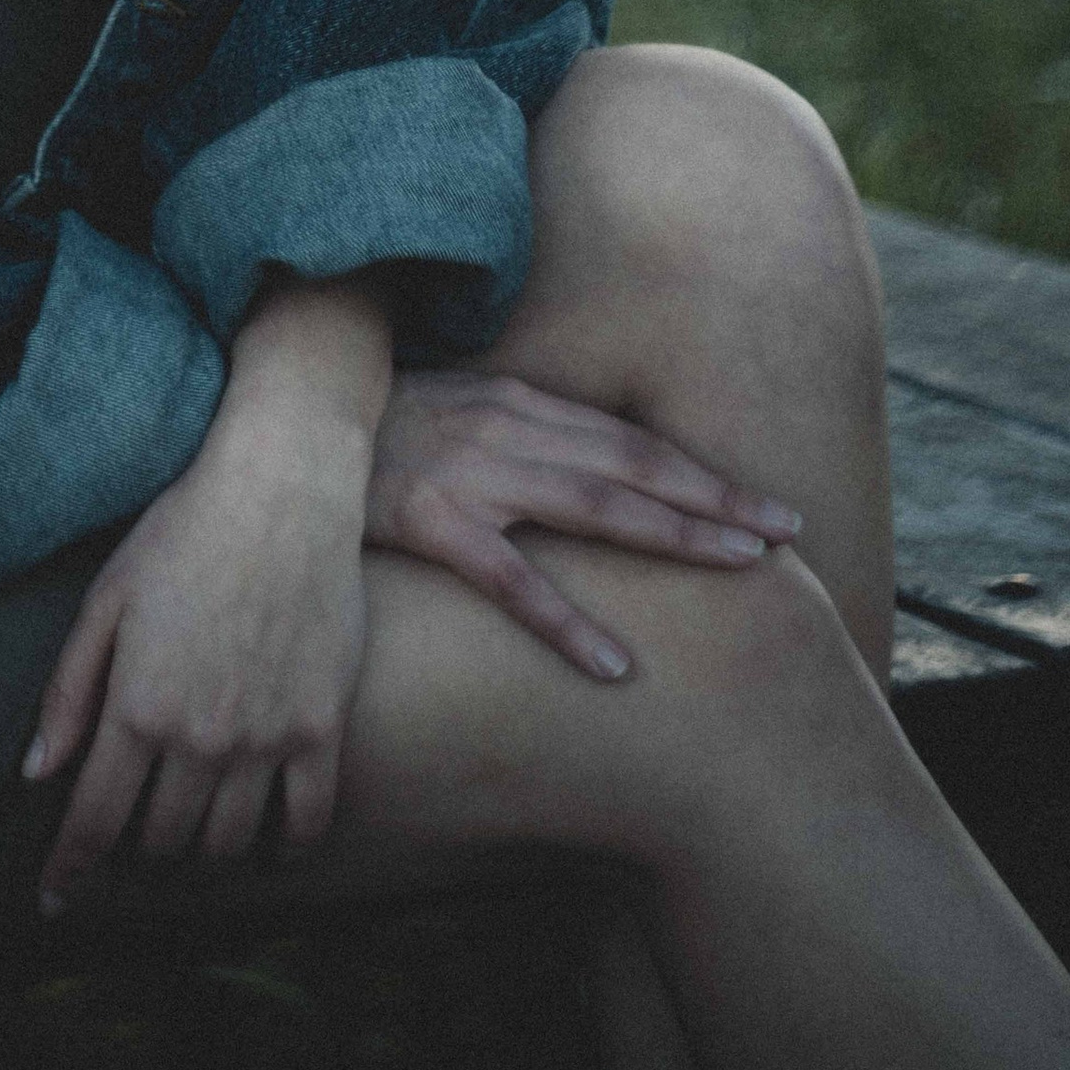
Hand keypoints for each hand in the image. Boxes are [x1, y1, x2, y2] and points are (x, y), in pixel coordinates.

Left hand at [22, 378, 370, 914]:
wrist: (282, 488)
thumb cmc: (184, 531)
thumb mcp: (107, 599)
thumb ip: (70, 691)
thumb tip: (38, 773)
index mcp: (137, 707)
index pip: (94, 819)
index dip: (70, 868)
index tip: (54, 897)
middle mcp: (200, 738)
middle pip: (160, 839)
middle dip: (135, 848)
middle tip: (131, 831)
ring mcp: (265, 740)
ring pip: (227, 843)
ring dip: (201, 850)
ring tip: (190, 830)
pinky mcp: (321, 729)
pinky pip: (306, 823)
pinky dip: (283, 847)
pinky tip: (268, 843)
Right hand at [364, 367, 802, 680]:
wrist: (283, 422)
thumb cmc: (371, 431)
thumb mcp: (454, 416)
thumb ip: (516, 438)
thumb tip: (584, 473)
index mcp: (516, 404)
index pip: (628, 440)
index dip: (700, 472)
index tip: (765, 506)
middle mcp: (505, 429)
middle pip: (631, 466)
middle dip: (715, 499)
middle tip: (785, 532)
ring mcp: (469, 473)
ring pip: (593, 506)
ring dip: (673, 533)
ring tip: (738, 566)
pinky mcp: (428, 521)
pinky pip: (511, 579)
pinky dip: (568, 622)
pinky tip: (616, 665)